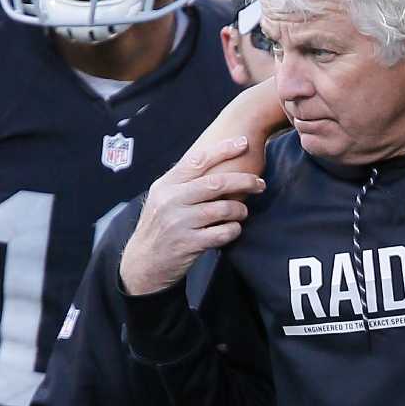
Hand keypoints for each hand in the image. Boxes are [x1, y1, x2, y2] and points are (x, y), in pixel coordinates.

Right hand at [120, 136, 265, 296]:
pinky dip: (233, 230)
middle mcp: (171, 200)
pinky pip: (223, 233)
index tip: (244, 143)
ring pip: (223, 209)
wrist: (144, 262)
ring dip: (240, 210)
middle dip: (244, 181)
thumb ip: (183, 182)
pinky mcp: (190, 244)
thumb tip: (214, 160)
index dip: (223, 150)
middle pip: (216, 183)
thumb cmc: (160, 227)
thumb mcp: (162, 198)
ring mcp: (180, 222)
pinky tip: (233, 229)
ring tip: (242, 212)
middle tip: (259, 183)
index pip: (198, 160)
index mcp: (166, 185)